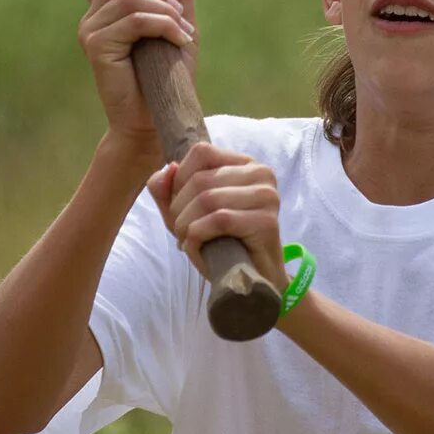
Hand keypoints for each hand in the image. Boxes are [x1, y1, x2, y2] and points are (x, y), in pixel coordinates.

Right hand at [76, 0, 196, 152]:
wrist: (154, 119)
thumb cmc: (166, 76)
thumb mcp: (178, 27)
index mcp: (106, 12)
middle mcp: (92, 19)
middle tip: (181, 19)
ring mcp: (91, 32)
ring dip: (165, 10)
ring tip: (183, 32)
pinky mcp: (97, 47)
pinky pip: (134, 20)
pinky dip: (164, 25)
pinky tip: (179, 40)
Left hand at [147, 143, 287, 290]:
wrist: (253, 281)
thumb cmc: (221, 243)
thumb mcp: (187, 213)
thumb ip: (169, 190)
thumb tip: (166, 171)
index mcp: (244, 163)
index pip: (201, 152)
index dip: (179, 180)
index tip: (180, 208)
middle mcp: (261, 173)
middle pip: (200, 180)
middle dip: (179, 211)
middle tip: (181, 234)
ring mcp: (267, 196)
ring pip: (207, 199)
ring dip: (186, 227)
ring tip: (188, 243)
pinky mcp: (267, 221)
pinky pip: (219, 220)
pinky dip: (198, 238)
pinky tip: (197, 251)